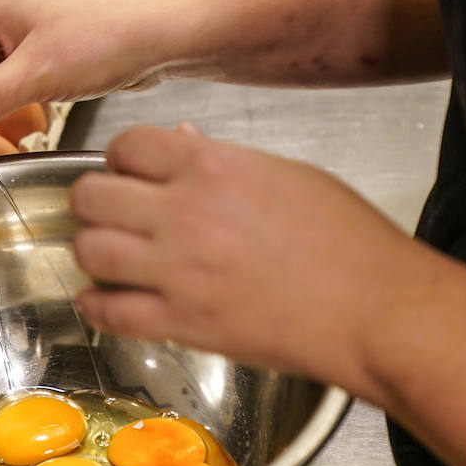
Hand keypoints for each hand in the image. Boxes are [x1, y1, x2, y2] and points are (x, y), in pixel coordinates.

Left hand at [70, 123, 428, 396]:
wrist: (375, 309)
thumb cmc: (349, 241)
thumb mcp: (287, 174)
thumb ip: (223, 159)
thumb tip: (182, 141)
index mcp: (212, 167)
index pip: (127, 146)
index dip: (122, 159)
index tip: (129, 173)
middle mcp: (184, 213)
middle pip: (91, 196)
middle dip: (94, 202)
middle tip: (110, 214)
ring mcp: (177, 271)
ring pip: (89, 251)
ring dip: (92, 251)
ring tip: (110, 256)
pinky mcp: (181, 323)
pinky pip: (108, 311)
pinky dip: (97, 305)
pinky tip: (106, 299)